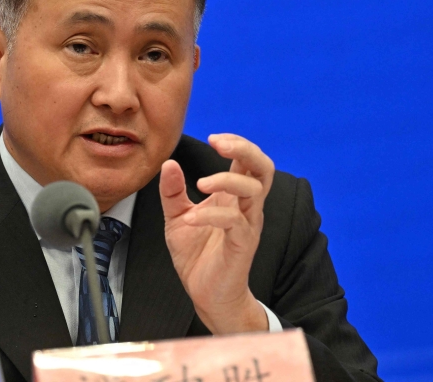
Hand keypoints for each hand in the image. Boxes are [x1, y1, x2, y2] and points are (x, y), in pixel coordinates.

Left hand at [159, 133, 274, 333]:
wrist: (205, 294)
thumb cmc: (197, 255)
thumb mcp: (177, 217)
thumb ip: (173, 191)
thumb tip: (169, 163)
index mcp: (234, 196)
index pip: (248, 160)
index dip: (236, 143)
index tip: (213, 138)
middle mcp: (247, 207)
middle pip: (263, 168)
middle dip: (245, 150)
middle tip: (219, 144)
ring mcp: (247, 225)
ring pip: (254, 191)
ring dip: (226, 180)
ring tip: (200, 185)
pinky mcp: (242, 245)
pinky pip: (235, 222)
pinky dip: (212, 215)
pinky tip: (192, 218)